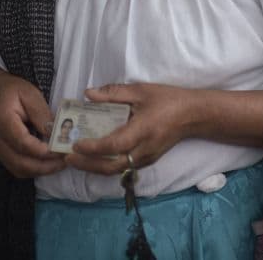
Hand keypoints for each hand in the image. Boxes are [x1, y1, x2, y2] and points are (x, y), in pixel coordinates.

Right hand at [0, 74, 64, 177]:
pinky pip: (17, 168)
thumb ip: (41, 114)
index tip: (62, 150)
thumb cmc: (13, 91)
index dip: (43, 150)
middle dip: (45, 166)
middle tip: (66, 160)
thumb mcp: (30, 94)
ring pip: (19, 170)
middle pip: (20, 163)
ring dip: (41, 171)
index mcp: (2, 121)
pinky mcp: (2, 154)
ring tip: (61, 163)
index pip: (22, 143)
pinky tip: (49, 163)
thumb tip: (55, 134)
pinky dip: (34, 170)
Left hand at [67, 83, 195, 174]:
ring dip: (94, 167)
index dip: (92, 148)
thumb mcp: (141, 91)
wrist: (194, 115)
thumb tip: (88, 94)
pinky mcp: (148, 160)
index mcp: (142, 130)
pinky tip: (96, 159)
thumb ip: (114, 93)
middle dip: (87, 164)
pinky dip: (106, 166)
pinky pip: (123, 168)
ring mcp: (147, 158)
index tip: (76, 144)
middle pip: (111, 166)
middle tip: (68, 157)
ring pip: (116, 170)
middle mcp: (144, 150)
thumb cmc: (168, 100)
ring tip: (77, 159)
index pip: (113, 146)